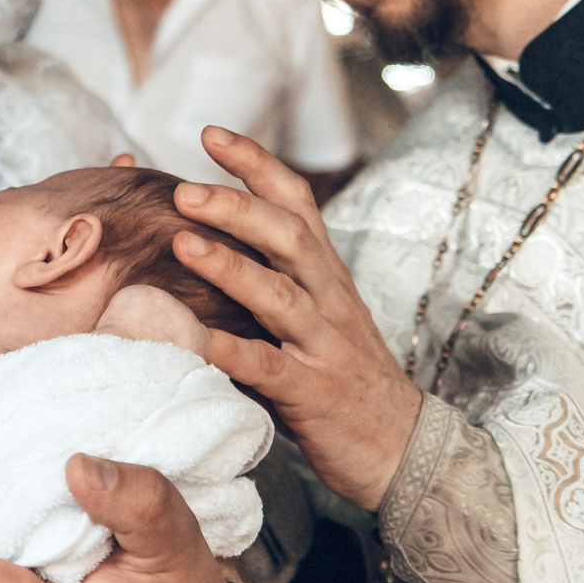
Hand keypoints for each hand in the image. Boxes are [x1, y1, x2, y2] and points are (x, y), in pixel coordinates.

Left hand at [172, 126, 422, 509]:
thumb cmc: (342, 377)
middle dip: (237, 207)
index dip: (256, 165)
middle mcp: (329, 299)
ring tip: (182, 244)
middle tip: (182, 190)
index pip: (296, 203)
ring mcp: (323, 346)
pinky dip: (231, 350)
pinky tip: (193, 339)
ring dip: (230, 267)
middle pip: (289, 237)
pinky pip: (269, 367)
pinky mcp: (312, 393)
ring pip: (281, 295)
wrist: (401, 448)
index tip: (210, 135)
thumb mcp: (314, 316)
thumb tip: (202, 242)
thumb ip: (270, 280)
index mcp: (326, 275)